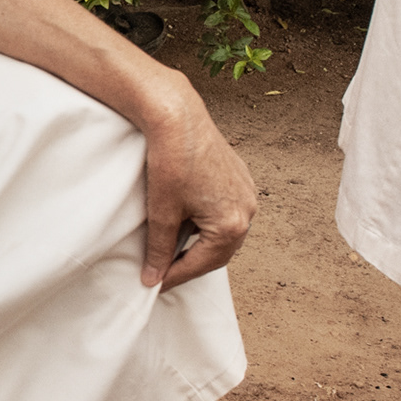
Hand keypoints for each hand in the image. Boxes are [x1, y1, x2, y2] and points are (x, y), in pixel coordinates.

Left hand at [135, 80, 256, 288]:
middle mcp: (247, 210)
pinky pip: (227, 211)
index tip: (154, 284)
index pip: (201, 264)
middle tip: (163, 271)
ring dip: (201, 243)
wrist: (178, 116)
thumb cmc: (171, 161)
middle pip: (219, 251)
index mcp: (232, 224)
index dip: (175, 276)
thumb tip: (153, 277)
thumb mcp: (161, 213)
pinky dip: (208, 222)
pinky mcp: (240, 177)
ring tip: (172, 248)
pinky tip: (186, 221)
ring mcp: (247, 192)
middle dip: (191, 263)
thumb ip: (159, 249)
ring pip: (224, 231)